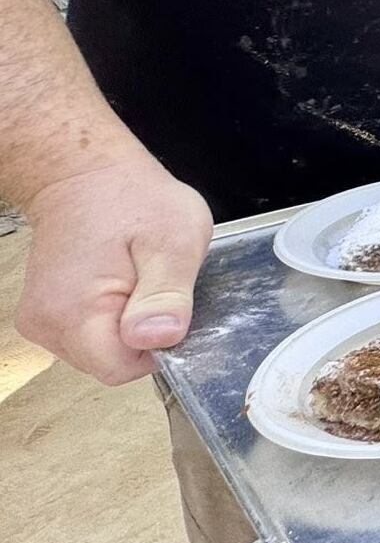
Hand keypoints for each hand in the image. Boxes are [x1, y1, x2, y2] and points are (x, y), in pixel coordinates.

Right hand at [16, 161, 212, 384]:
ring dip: (126, 322)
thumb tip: (158, 339)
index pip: (121, 369)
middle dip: (140, 332)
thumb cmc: (132, 199)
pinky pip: (89, 335)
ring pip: (101, 351)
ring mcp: (42, 321)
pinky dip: (111, 315)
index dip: (155, 346)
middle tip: (149, 280)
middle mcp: (46, 325)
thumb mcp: (174, 241)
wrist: (85, 173)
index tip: (164, 304)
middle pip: (110, 363)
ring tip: (133, 274)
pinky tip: (117, 279)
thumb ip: (167, 294)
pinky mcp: (46, 314)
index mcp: (74, 313)